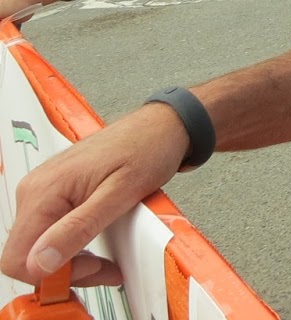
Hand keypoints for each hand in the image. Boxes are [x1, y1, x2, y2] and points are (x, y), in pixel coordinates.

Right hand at [0, 104, 188, 284]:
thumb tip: (40, 261)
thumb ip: (78, 228)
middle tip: (105, 270)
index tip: (91, 269)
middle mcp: (35, 190)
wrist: (161, 127)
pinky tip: (96, 247)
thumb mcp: (120, 193)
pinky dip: (72, 247)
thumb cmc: (147, 149)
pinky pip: (51, 232)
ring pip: (39, 248)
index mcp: (43, 191)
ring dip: (71, 261)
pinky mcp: (55, 194)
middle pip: (28, 256)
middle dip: (65, 271)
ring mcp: (43, 191)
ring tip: (105, 262)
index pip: (17, 258)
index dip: (52, 274)